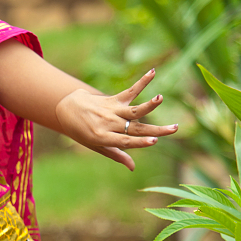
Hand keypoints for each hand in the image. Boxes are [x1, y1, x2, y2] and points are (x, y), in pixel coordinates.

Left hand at [54, 69, 177, 170]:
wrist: (66, 109)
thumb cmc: (82, 132)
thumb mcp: (95, 146)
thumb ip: (116, 154)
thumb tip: (133, 168)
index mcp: (102, 138)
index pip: (125, 141)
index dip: (140, 142)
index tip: (154, 141)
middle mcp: (108, 124)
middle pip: (135, 128)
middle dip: (156, 129)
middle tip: (174, 128)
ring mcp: (111, 111)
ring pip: (134, 110)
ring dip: (149, 105)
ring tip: (161, 98)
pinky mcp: (112, 99)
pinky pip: (130, 91)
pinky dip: (142, 82)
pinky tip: (153, 72)